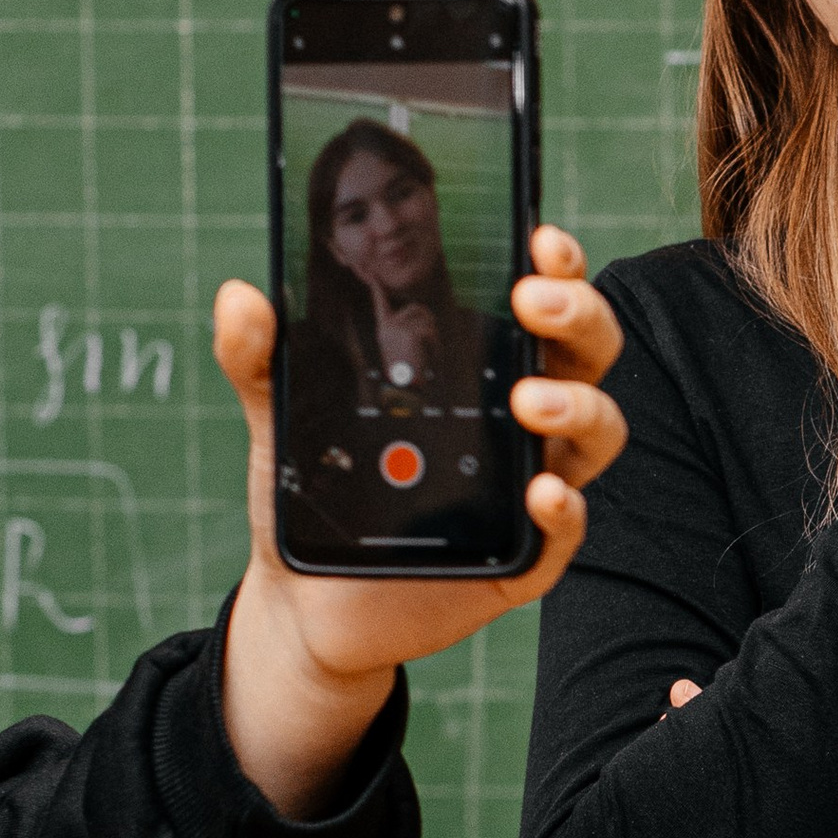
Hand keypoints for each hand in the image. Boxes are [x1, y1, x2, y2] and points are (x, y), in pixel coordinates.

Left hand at [214, 225, 628, 818]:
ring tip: (526, 402)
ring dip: (577, 407)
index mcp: (479, 368)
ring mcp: (531, 484)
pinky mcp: (524, 556)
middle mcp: (521, 418)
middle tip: (533, 302)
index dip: (559, 266)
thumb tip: (239, 297)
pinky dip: (566, 508)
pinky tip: (541, 491)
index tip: (539, 237)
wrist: (305, 600)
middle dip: (578, 316)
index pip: (541, 303)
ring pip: (598, 432)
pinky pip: (566, 530)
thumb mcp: (282, 419)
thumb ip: (262, 359)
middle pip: (586, 354)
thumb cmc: (316, 492)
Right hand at [375, 298, 442, 389]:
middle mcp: (388, 326)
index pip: (380, 303)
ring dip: (432, 335)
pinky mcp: (410, 333)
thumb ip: (409, 328)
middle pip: (417, 309)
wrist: (404, 387)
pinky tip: (427, 356)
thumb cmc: (406, 370)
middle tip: (426, 345)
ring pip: (427, 319)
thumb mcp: (404, 346)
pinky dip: (435, 343)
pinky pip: (431, 331)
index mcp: (384, 328)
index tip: (372, 275)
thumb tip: (423, 312)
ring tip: (424, 354)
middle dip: (428, 323)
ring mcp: (398, 329)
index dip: (377, 289)